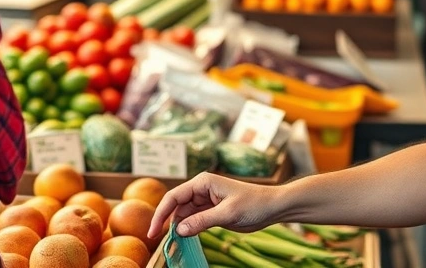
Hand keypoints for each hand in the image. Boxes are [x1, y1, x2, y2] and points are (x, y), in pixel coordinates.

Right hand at [147, 172, 280, 237]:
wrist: (272, 207)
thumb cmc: (254, 204)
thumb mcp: (227, 213)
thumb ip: (202, 221)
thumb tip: (179, 230)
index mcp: (203, 182)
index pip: (174, 197)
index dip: (161, 213)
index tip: (152, 231)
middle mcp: (201, 190)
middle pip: (176, 206)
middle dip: (166, 222)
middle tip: (159, 241)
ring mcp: (205, 201)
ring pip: (183, 215)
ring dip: (176, 228)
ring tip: (170, 243)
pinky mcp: (211, 212)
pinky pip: (193, 221)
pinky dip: (187, 230)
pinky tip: (183, 240)